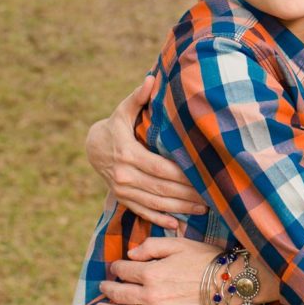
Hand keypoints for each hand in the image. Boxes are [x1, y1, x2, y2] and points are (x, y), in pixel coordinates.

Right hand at [86, 76, 205, 229]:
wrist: (92, 146)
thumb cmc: (115, 124)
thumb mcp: (123, 110)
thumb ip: (138, 97)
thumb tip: (150, 79)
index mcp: (128, 153)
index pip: (159, 168)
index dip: (181, 175)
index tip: (202, 177)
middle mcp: (124, 175)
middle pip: (160, 188)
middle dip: (186, 194)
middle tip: (211, 196)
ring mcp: (122, 189)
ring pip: (154, 202)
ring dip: (179, 208)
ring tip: (203, 209)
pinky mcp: (122, 198)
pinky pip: (142, 211)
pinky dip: (159, 218)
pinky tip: (178, 224)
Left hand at [93, 237, 217, 304]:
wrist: (228, 283)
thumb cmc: (205, 259)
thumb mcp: (178, 244)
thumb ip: (151, 246)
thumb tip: (130, 254)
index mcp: (152, 272)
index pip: (124, 270)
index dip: (117, 267)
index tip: (116, 266)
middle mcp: (150, 295)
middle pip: (120, 294)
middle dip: (108, 289)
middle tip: (103, 286)